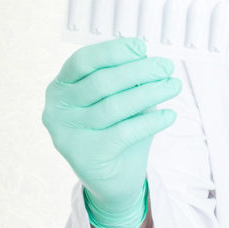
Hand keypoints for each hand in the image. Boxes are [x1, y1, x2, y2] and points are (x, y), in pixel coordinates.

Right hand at [42, 37, 181, 227]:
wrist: (112, 179)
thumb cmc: (115, 129)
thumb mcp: (117, 99)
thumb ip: (124, 80)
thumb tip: (147, 60)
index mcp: (60, 87)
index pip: (83, 60)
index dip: (113, 51)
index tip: (142, 48)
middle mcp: (56, 109)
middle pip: (101, 82)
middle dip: (138, 71)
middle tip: (166, 68)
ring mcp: (67, 134)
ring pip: (114, 106)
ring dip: (149, 93)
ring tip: (172, 86)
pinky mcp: (85, 156)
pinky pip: (124, 132)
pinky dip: (150, 122)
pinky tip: (168, 116)